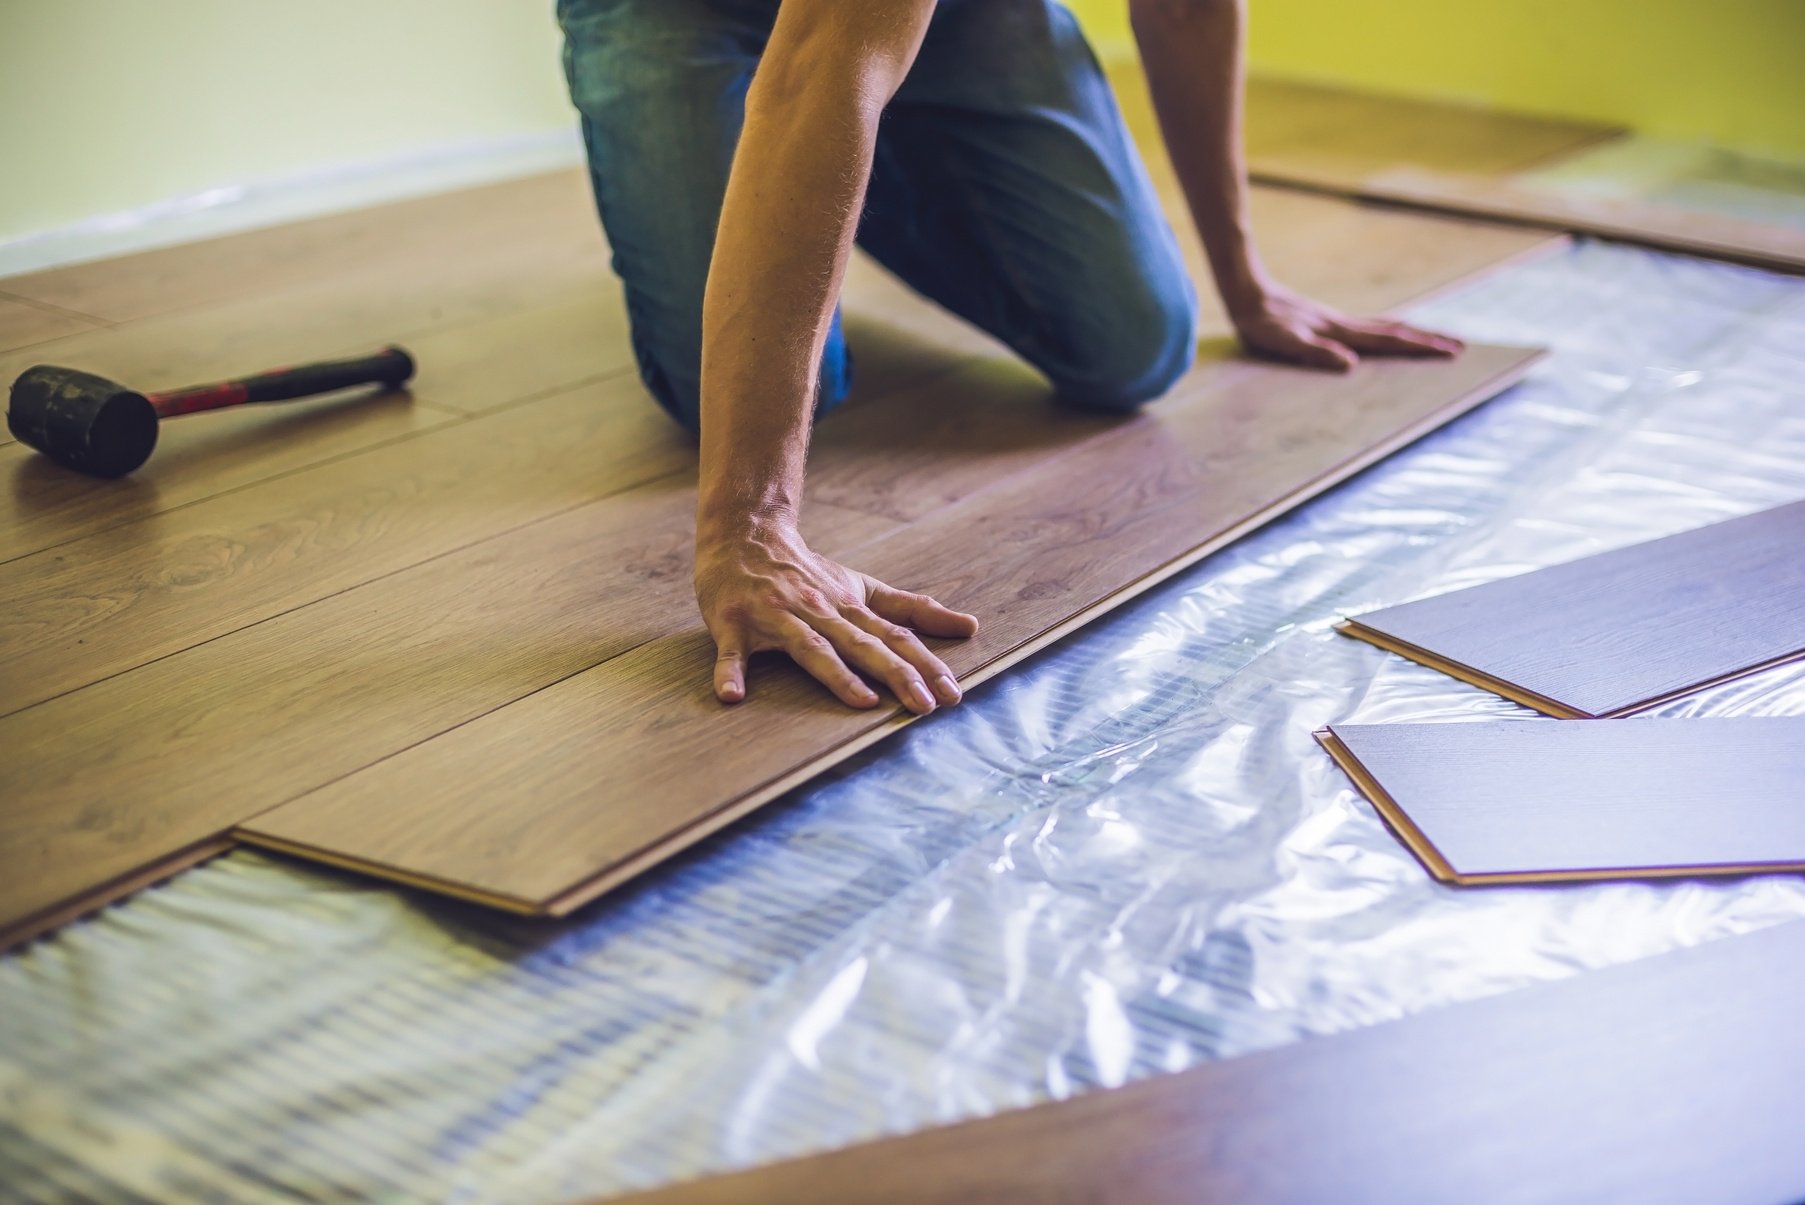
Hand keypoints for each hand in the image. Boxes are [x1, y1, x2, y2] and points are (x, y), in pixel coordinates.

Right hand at [694, 522, 978, 713]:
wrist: (744, 535)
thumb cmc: (807, 572)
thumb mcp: (862, 586)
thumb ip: (911, 609)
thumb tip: (969, 627)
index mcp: (848, 608)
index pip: (894, 637)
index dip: (924, 664)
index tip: (952, 693)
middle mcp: (818, 611)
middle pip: (862, 644)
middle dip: (896, 674)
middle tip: (925, 706)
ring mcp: (776, 617)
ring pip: (810, 647)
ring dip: (836, 676)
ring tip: (863, 702)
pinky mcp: (733, 623)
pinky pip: (733, 652)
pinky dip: (731, 672)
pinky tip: (731, 696)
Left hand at [1231, 284, 1462, 372]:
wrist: (1247, 293)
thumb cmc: (1261, 323)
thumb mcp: (1284, 342)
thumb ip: (1315, 353)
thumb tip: (1351, 365)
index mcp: (1340, 333)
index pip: (1389, 341)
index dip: (1420, 348)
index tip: (1450, 351)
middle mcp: (1344, 325)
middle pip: (1396, 332)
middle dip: (1428, 341)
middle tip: (1460, 347)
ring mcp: (1337, 322)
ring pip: (1384, 328)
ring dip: (1411, 334)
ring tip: (1434, 340)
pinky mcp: (1326, 323)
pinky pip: (1367, 328)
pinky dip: (1387, 331)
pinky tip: (1386, 335)